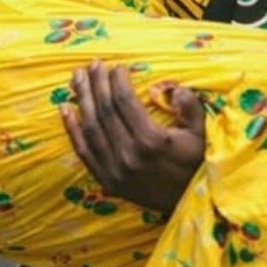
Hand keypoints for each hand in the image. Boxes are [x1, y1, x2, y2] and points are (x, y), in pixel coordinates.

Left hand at [60, 61, 204, 212]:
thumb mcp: (201, 134)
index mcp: (151, 141)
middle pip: (104, 111)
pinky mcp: (106, 180)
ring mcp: (114, 169)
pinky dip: (71, 128)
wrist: (187, 203)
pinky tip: (65, 108)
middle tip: (93, 64)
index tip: (116, 66)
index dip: (117, 81)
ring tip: (77, 77)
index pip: (125, 102)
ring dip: (82, 99)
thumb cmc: (194, 163)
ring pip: (91, 127)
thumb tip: (176, 89)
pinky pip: (83, 151)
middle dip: (97, 83)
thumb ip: (190, 108)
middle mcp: (128, 155)